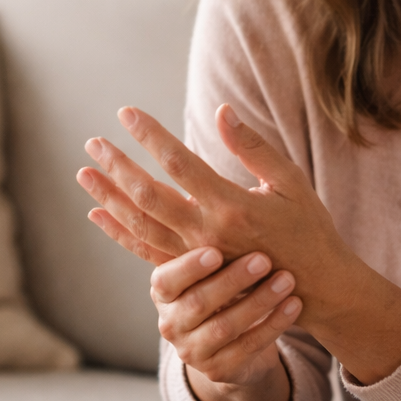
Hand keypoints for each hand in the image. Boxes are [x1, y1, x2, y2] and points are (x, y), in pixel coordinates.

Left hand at [77, 103, 350, 296]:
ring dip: (110, 197)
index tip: (126, 113)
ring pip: (141, 224)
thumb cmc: (308, 228)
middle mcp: (208, 233)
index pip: (178, 163)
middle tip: (93, 142)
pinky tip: (98, 214)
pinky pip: (147, 251)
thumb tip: (222, 111)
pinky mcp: (194, 273)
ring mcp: (197, 256)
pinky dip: (120, 232)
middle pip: (149, 195)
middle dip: (118, 165)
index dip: (150, 135)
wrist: (315, 289)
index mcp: (232, 205)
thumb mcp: (290, 182)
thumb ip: (253, 148)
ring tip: (85, 173)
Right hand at [148, 245, 300, 400]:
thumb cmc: (223, 286)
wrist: (234, 342)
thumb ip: (203, 235)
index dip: (189, 267)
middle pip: (198, 303)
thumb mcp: (209, 266)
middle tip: (263, 259)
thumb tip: (197, 196)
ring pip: (226, 327)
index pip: (166, 280)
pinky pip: (249, 347)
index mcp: (162, 292)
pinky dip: (274, 324)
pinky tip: (294, 304)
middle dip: (233, 280)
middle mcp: (170, 324)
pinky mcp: (219, 371)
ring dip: (259, 301)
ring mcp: (192, 352)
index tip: (217, 251)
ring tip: (287, 279)